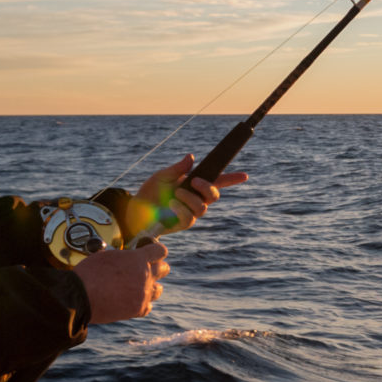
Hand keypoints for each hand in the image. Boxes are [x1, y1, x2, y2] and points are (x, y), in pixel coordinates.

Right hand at [78, 242, 168, 324]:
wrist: (79, 297)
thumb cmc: (88, 273)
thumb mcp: (106, 256)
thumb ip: (123, 257)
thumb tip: (126, 258)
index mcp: (138, 259)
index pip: (160, 251)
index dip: (155, 250)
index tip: (150, 252)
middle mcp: (145, 276)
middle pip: (164, 269)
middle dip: (156, 267)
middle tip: (146, 268)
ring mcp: (143, 294)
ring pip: (158, 289)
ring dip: (151, 286)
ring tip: (140, 286)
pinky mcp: (138, 309)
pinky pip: (148, 306)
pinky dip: (143, 303)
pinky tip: (134, 300)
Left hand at [132, 155, 249, 236]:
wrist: (136, 209)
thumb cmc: (150, 192)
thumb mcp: (163, 176)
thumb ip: (178, 168)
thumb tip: (191, 157)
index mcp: (194, 185)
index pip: (217, 181)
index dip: (232, 179)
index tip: (245, 175)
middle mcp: (196, 198)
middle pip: (214, 195)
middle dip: (208, 187)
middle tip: (194, 181)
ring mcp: (191, 212)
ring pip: (203, 207)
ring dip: (190, 198)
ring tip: (176, 194)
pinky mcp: (183, 223)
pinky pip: (190, 218)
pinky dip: (182, 209)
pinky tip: (172, 205)